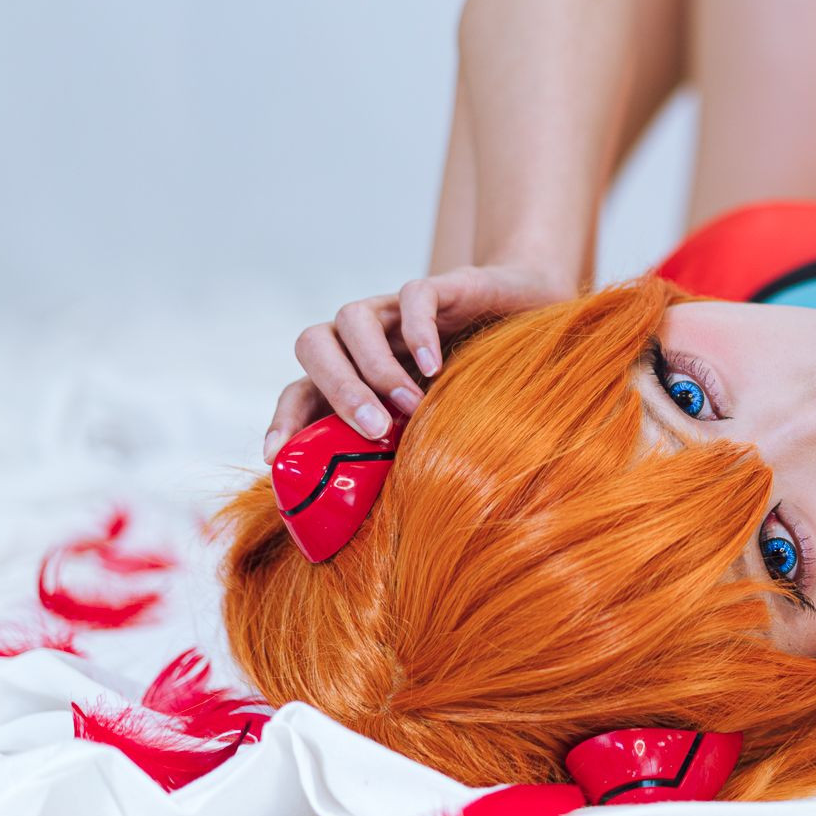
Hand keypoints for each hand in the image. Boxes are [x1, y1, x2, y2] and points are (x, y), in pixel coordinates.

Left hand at [263, 261, 575, 459]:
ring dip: (373, 367)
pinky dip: (416, 332)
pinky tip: (434, 367)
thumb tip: (382, 529)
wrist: (537, 316)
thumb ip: (404, 457)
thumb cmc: (483, 385)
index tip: (277, 456)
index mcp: (355, 372)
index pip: (300, 389)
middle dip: (337, 390)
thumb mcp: (436, 428)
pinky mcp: (443, 287)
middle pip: (313, 345)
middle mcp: (368, 338)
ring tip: (411, 405)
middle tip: (374, 430)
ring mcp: (399, 310)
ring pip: (352, 318)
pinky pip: (413, 297)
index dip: (284, 419)